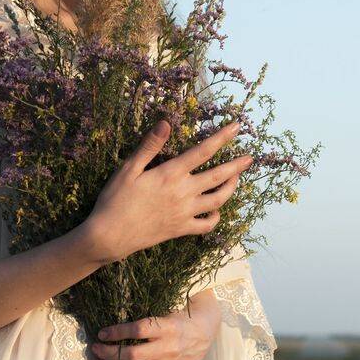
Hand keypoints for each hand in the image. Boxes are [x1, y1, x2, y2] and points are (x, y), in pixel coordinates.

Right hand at [81, 118, 254, 266]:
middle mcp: (183, 192)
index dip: (222, 138)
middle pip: (218, 176)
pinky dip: (215, 217)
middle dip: (237, 166)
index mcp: (170, 174)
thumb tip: (165, 123)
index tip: (237, 127)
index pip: (203, 151)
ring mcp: (184, 213)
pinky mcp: (181, 229)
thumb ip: (149, 146)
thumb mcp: (128, 169)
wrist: (109, 236)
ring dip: (230, 188)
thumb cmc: (115, 200)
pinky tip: (216, 210)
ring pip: (218, 200)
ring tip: (237, 179)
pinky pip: (206, 224)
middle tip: (250, 158)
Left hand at [89, 290, 222, 359]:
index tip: (102, 333)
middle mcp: (168, 348)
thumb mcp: (163, 313)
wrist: (202, 334)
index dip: (117, 332)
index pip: (138, 330)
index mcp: (167, 327)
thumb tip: (113, 323)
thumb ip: (144, 319)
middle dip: (109, 353)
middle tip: (95, 349)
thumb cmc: (176, 320)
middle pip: (134, 355)